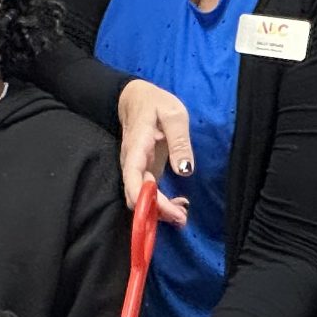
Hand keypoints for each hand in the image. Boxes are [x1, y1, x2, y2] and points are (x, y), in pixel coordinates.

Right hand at [115, 79, 193, 224]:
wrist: (136, 98)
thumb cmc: (155, 103)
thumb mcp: (174, 115)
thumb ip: (179, 142)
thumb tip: (184, 171)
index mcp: (136, 148)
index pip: (133, 178)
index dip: (144, 198)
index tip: (166, 210)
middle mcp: (131, 163)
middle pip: (136, 195)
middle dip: (156, 211)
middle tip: (182, 218)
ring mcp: (137, 169)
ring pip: (141, 198)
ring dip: (159, 211)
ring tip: (182, 216)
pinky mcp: (145, 172)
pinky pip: (148, 193)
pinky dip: (162, 204)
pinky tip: (179, 205)